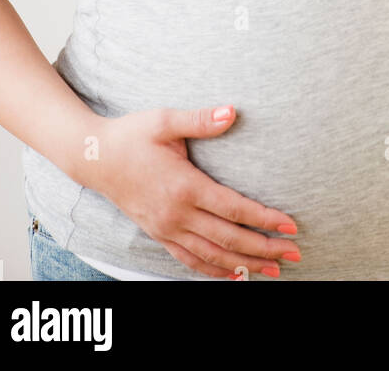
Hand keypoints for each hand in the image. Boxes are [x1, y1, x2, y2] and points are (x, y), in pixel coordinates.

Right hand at [88, 105, 300, 278]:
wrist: (93, 158)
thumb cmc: (131, 134)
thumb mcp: (165, 120)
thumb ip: (200, 119)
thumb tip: (232, 111)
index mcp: (184, 185)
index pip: (233, 209)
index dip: (264, 219)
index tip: (290, 226)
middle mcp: (177, 214)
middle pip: (228, 239)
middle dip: (264, 248)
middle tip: (294, 255)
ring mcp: (166, 228)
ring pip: (211, 256)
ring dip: (244, 266)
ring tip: (273, 271)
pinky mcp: (157, 234)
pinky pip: (188, 260)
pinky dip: (212, 271)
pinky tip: (232, 276)